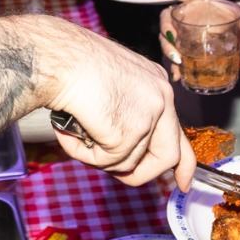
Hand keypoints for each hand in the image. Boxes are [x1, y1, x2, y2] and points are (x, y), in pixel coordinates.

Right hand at [33, 17, 193, 191]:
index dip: (183, 163)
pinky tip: (67, 131)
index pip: (179, 131)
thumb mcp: (110, 84)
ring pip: (129, 163)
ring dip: (97, 157)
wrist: (56, 56)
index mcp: (156, 84)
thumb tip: (123, 147)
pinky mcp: (129, 132)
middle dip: (143, 174)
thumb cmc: (69, 62)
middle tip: (120, 176)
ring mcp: (149, 115)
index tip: (184, 182)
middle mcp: (161, 97)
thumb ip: (126, 111)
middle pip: (168, 156)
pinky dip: (82, 153)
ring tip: (73, 132)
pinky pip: (106, 162)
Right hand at [155, 0, 239, 80]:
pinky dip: (174, 66)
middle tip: (175, 45)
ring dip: (168, 50)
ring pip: (166, 39)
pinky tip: (178, 76)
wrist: (236, 36)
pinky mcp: (184, 48)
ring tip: (178, 62)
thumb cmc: (235, 17)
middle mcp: (185, 15)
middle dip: (166, 31)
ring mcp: (182, 32)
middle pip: (166, 19)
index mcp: (196, 1)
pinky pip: (173, 55)